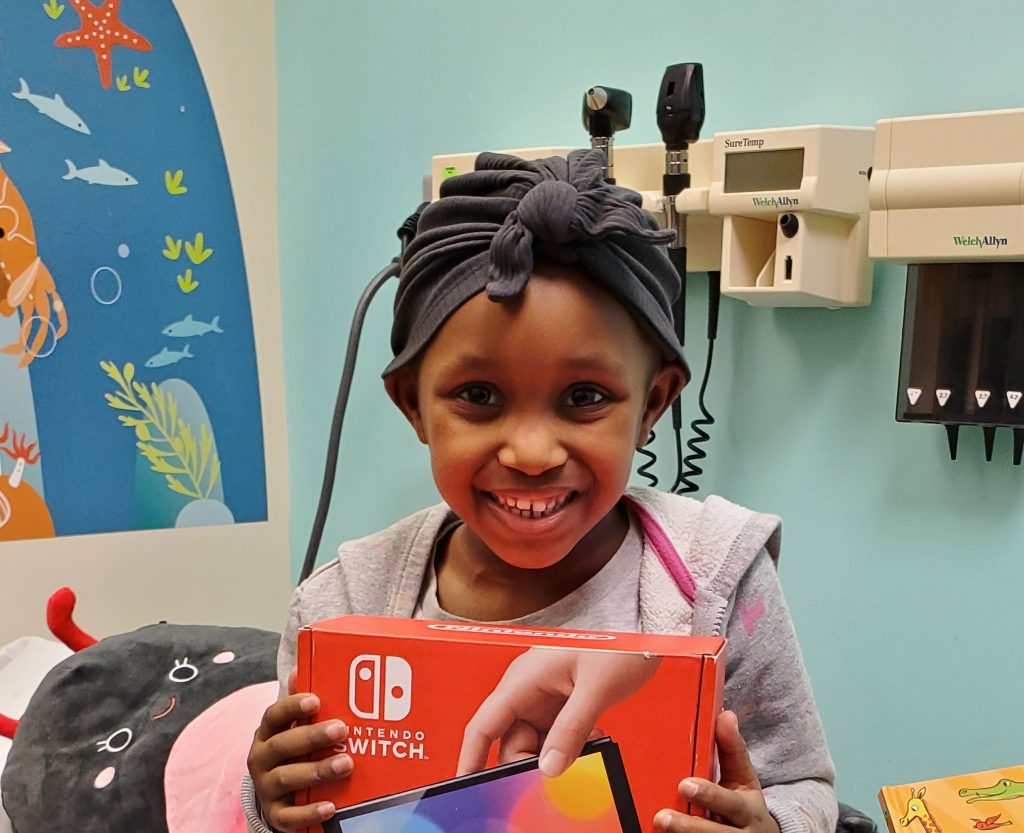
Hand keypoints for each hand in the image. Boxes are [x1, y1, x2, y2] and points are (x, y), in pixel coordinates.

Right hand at [247, 667, 353, 831]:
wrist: (276, 795)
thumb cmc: (292, 751)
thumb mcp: (293, 727)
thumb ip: (298, 703)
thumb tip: (298, 667)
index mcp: (266, 734)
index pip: (273, 716)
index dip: (292, 706)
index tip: (315, 700)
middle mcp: (261, 760)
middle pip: (282, 746)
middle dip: (312, 736)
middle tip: (342, 729)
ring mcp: (267, 788)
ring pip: (287, 778)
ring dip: (317, 770)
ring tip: (346, 763)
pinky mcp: (276, 814)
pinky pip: (289, 817)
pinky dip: (309, 812)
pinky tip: (331, 806)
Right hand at [457, 647, 660, 777]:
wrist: (644, 629)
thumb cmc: (617, 643)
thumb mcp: (595, 689)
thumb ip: (571, 730)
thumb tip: (549, 767)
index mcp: (523, 679)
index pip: (484, 724)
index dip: (471, 756)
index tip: (466, 785)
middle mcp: (528, 689)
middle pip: (511, 741)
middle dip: (529, 764)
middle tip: (555, 778)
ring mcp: (545, 697)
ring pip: (535, 743)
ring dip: (554, 756)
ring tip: (584, 753)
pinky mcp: (562, 704)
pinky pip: (554, 736)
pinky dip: (568, 747)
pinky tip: (590, 743)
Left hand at [655, 711, 779, 832]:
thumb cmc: (744, 805)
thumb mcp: (743, 777)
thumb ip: (732, 749)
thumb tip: (726, 715)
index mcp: (748, 810)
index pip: (731, 803)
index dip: (709, 795)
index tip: (685, 785)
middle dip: (690, 826)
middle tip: (662, 816)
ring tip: (660, 825)